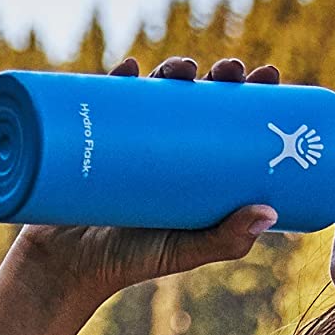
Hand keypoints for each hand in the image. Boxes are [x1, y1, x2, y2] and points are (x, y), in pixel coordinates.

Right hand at [10, 55, 283, 299]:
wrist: (65, 266)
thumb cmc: (128, 263)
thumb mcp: (182, 253)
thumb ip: (224, 241)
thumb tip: (268, 214)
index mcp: (194, 174)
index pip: (230, 127)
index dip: (250, 97)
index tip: (268, 75)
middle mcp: (165, 153)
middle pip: (198, 102)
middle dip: (217, 76)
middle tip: (230, 69)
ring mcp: (130, 143)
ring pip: (157, 93)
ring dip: (173, 69)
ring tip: (183, 68)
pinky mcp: (92, 139)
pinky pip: (105, 99)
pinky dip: (116, 79)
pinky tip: (129, 67)